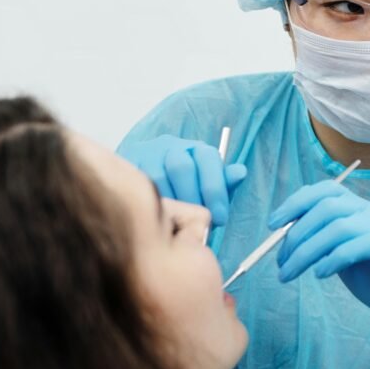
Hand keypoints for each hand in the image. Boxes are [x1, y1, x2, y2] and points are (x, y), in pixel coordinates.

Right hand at [119, 135, 246, 226]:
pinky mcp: (129, 164)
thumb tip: (240, 172)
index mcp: (197, 150)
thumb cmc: (187, 190)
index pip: (209, 159)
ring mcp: (148, 153)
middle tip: (196, 222)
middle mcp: (172, 146)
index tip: (219, 217)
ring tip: (177, 222)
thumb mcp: (210, 188)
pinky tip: (158, 216)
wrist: (148, 187)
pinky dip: (150, 203)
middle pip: (182, 167)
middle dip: (192, 198)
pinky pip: (138, 184)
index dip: (215, 190)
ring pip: (158, 176)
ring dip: (170, 203)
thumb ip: (224, 183)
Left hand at [269, 180, 369, 336]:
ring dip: (307, 251)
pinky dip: (332, 259)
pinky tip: (320, 274)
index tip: (272, 225)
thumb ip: (319, 240)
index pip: (325, 191)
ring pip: (338, 228)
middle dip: (297, 234)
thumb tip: (282, 236)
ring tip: (291, 273)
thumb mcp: (337, 255)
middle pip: (328, 208)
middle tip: (281, 262)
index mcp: (358, 207)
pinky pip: (357, 246)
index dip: (296, 203)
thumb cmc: (369, 279)